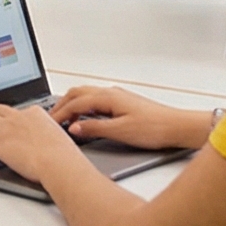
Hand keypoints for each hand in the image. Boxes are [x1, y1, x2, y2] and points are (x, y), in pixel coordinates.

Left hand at [0, 103, 88, 180]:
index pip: (17, 110)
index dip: (10, 118)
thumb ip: (48, 134)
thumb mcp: (58, 136)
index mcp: (35, 113)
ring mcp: (6, 128)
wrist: (59, 163)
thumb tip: (48, 141)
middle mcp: (19, 117)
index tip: (8, 125)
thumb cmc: (64, 156)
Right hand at [44, 83, 212, 149]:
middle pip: (77, 93)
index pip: (75, 103)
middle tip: (50, 119)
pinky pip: (96, 100)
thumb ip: (94, 129)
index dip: (59, 113)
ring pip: (87, 95)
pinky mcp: (123, 103)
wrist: (177, 127)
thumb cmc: (154, 128)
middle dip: (61, 104)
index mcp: (107, 97)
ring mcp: (117, 97)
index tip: (48, 124)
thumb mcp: (120, 132)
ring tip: (64, 119)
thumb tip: (74, 128)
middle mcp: (111, 93)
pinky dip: (84, 107)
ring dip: (72, 105)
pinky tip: (85, 119)